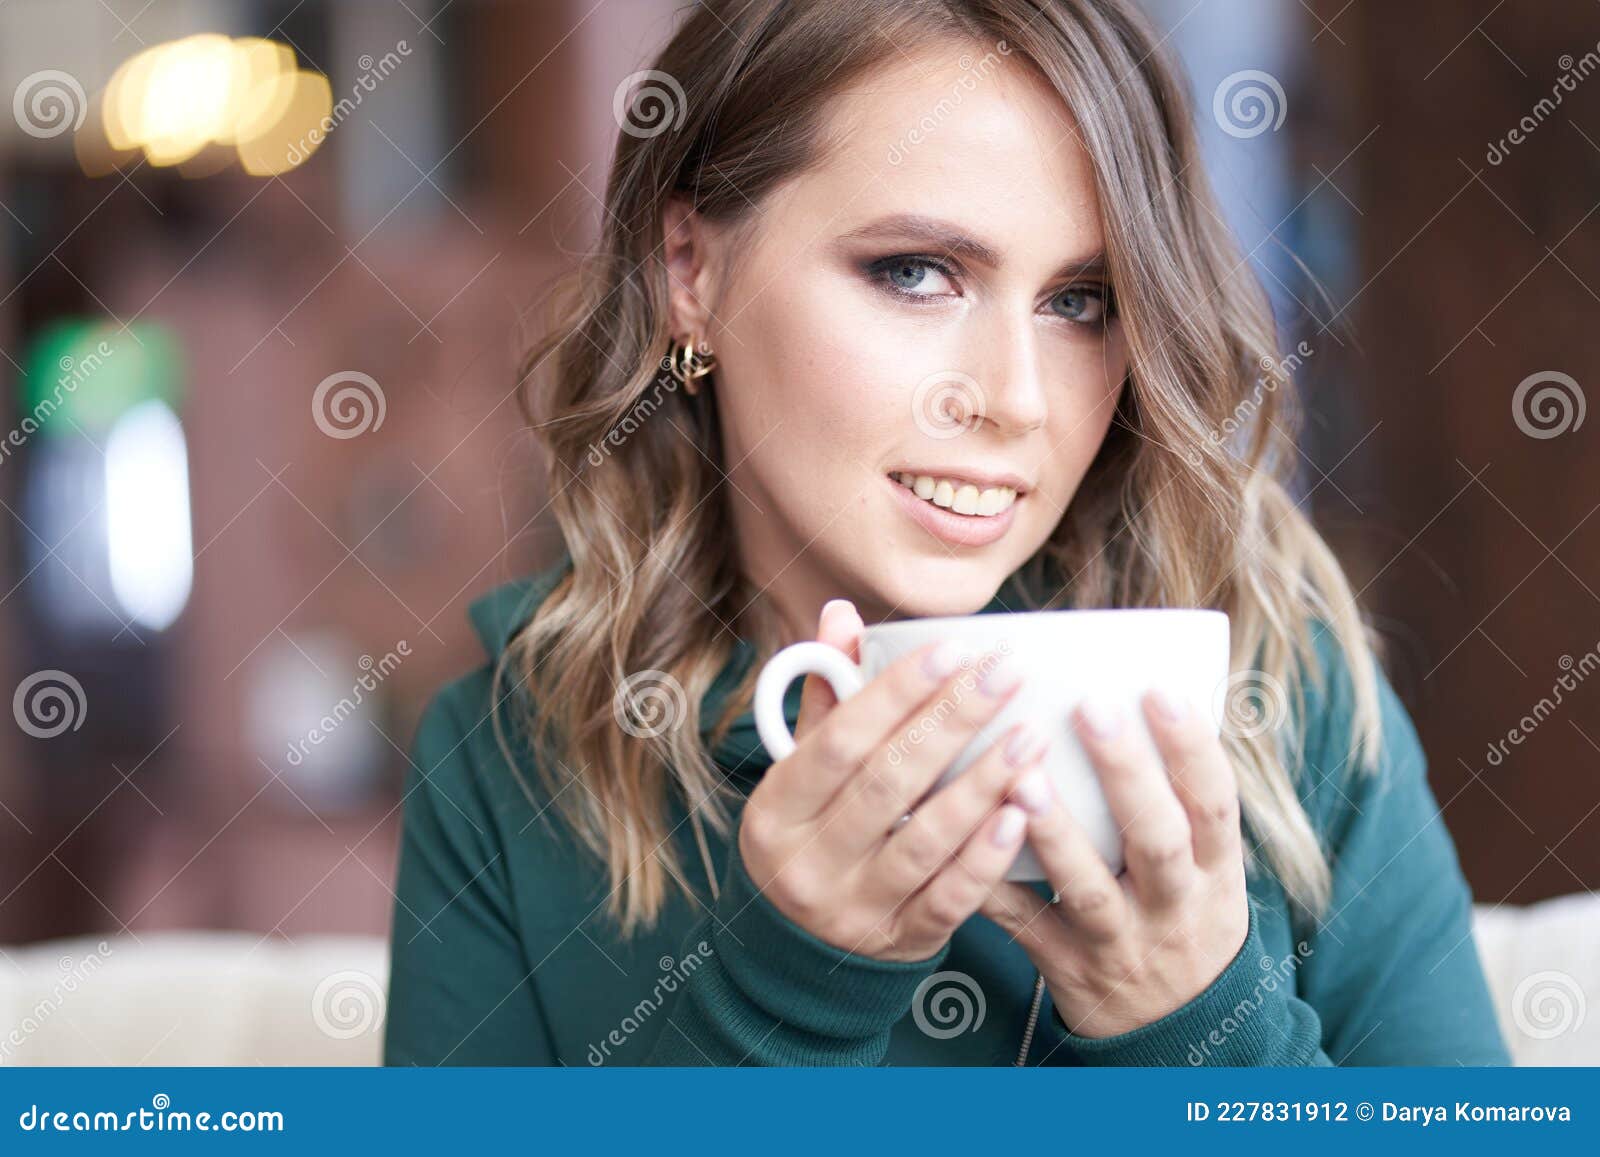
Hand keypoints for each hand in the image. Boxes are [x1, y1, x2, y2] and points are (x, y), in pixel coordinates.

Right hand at [738, 600, 1054, 961]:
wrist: (799, 951)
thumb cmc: (811, 833)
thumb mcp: (802, 772)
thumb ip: (828, 698)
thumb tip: (843, 614)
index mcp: (775, 810)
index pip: (838, 740)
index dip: (896, 692)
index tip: (954, 649)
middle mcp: (806, 863)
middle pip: (887, 781)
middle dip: (953, 721)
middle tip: (1008, 673)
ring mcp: (852, 909)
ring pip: (924, 839)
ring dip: (983, 784)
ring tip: (1030, 735)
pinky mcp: (899, 942)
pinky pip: (951, 898)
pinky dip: (988, 856)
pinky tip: (1022, 814)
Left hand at [980, 689, 1249, 1037]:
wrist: (1177, 1029)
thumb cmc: (1181, 910)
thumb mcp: (1208, 864)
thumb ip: (1179, 795)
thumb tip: (1141, 687)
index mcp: (1215, 869)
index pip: (1214, 802)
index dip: (1191, 747)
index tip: (1158, 689)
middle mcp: (1175, 907)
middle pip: (1157, 840)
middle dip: (1126, 774)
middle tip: (1090, 708)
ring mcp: (1120, 942)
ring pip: (1088, 890)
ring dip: (1055, 834)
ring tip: (1022, 777)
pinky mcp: (1066, 968)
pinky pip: (1024, 925)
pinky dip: (992, 885)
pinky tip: (959, 839)